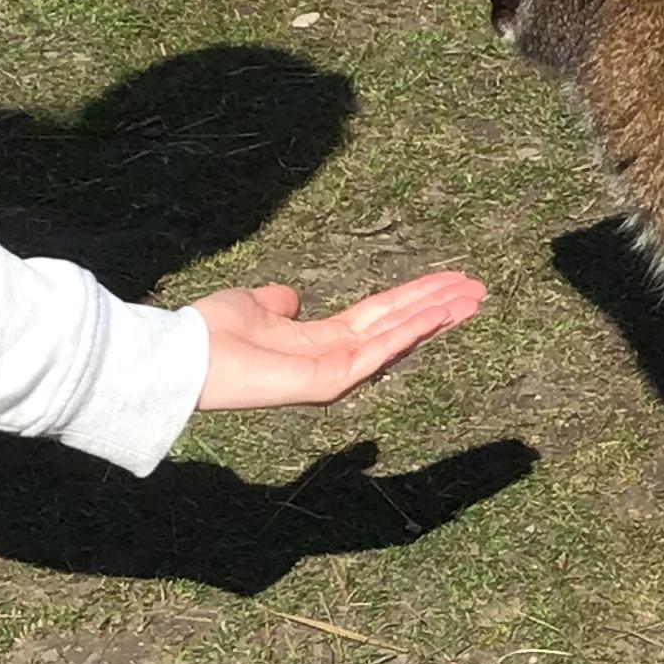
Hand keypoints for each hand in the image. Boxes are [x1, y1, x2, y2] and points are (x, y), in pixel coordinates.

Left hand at [190, 270, 486, 410]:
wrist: (184, 356)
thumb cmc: (210, 333)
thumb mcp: (253, 304)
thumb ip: (277, 303)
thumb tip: (291, 296)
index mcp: (320, 340)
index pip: (380, 317)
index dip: (414, 298)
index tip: (449, 282)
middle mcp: (334, 357)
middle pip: (398, 326)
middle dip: (438, 307)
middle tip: (479, 289)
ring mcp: (335, 372)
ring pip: (397, 338)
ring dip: (436, 317)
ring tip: (473, 298)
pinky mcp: (328, 380)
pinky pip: (377, 352)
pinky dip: (409, 332)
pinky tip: (437, 314)